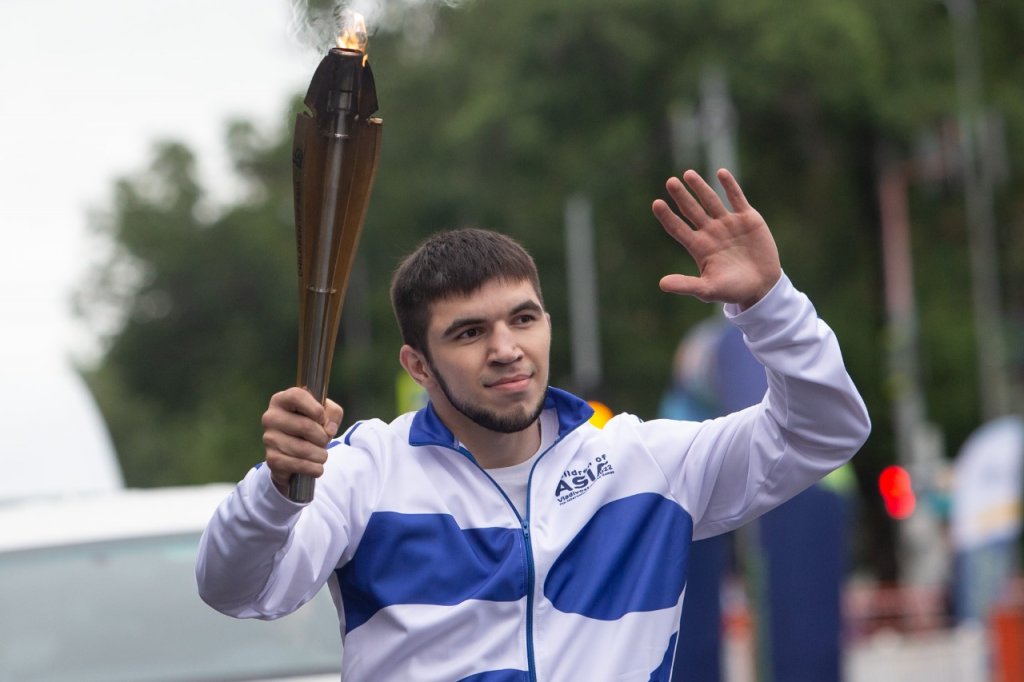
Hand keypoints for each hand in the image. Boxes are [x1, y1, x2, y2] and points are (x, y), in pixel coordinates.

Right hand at [261, 387, 343, 496]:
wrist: (295, 452)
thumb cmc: (311, 425)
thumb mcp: (325, 413)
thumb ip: (333, 413)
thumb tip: (329, 429)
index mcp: (282, 400)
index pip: (296, 396)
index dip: (315, 409)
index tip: (322, 418)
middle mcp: (271, 417)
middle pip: (305, 426)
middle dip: (322, 437)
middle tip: (324, 441)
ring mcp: (269, 438)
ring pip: (303, 448)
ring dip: (320, 455)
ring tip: (322, 455)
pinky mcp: (271, 458)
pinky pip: (298, 465)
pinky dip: (313, 468)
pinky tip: (316, 467)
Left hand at [652, 168, 781, 309]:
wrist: (762, 286)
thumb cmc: (733, 290)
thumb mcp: (708, 290)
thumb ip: (686, 285)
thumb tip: (662, 284)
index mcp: (699, 247)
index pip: (678, 228)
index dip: (667, 216)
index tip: (656, 203)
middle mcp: (710, 232)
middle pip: (691, 210)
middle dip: (681, 196)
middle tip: (670, 182)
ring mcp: (728, 224)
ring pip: (711, 201)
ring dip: (700, 187)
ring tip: (688, 174)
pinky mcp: (747, 219)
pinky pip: (736, 198)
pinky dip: (730, 186)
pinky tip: (721, 173)